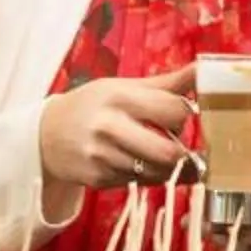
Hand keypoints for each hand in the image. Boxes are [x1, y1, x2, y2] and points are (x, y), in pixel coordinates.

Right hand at [39, 65, 196, 187]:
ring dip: (167, 167)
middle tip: (178, 143)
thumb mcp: (125, 87)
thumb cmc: (94, 106)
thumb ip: (168, 83)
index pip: (175, 111)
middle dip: (182, 150)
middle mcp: (108, 127)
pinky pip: (140, 183)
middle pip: (169, 151)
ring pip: (157, 172)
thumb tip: (206, 67)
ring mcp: (101, 156)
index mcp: (120, 97)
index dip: (183, 115)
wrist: (44, 134)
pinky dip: (147, 176)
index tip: (178, 116)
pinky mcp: (97, 179)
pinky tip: (137, 163)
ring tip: (159, 153)